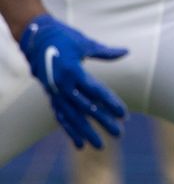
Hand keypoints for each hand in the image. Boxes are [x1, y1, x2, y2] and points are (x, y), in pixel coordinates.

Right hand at [18, 15, 127, 148]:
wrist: (36, 40)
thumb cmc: (64, 38)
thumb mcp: (85, 43)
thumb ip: (105, 52)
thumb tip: (126, 52)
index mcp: (72, 71)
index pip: (95, 91)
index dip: (110, 103)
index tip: (123, 115)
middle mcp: (61, 85)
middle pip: (86, 108)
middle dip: (102, 122)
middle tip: (118, 134)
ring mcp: (54, 93)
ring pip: (71, 117)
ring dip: (85, 132)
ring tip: (100, 145)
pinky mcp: (51, 96)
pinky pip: (61, 116)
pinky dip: (69, 130)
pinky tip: (80, 143)